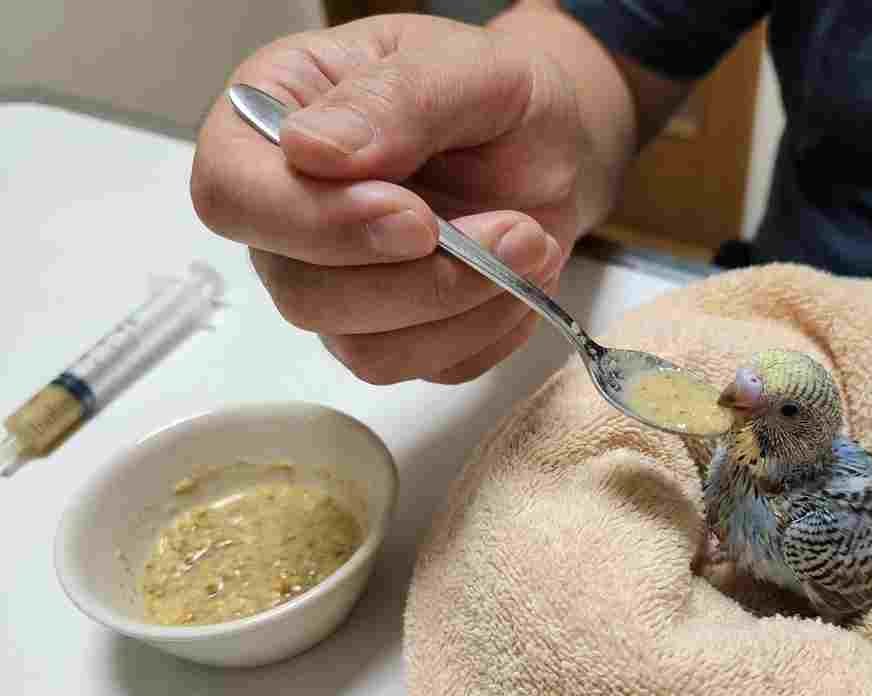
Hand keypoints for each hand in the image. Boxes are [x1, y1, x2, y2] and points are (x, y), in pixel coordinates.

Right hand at [190, 13, 599, 383]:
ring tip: (530, 244)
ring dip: (463, 308)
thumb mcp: (469, 65)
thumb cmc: (497, 97)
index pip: (232, 195)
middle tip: (513, 229)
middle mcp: (286, 216)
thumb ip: (395, 99)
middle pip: (301, 293)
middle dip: (421, 278)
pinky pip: (423, 368)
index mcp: (270, 121)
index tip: (415, 216)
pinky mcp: (388, 336)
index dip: (315, 223)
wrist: (552, 148)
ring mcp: (332, 285)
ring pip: (364, 348)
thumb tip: (312, 149)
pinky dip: (487, 332)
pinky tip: (519, 279)